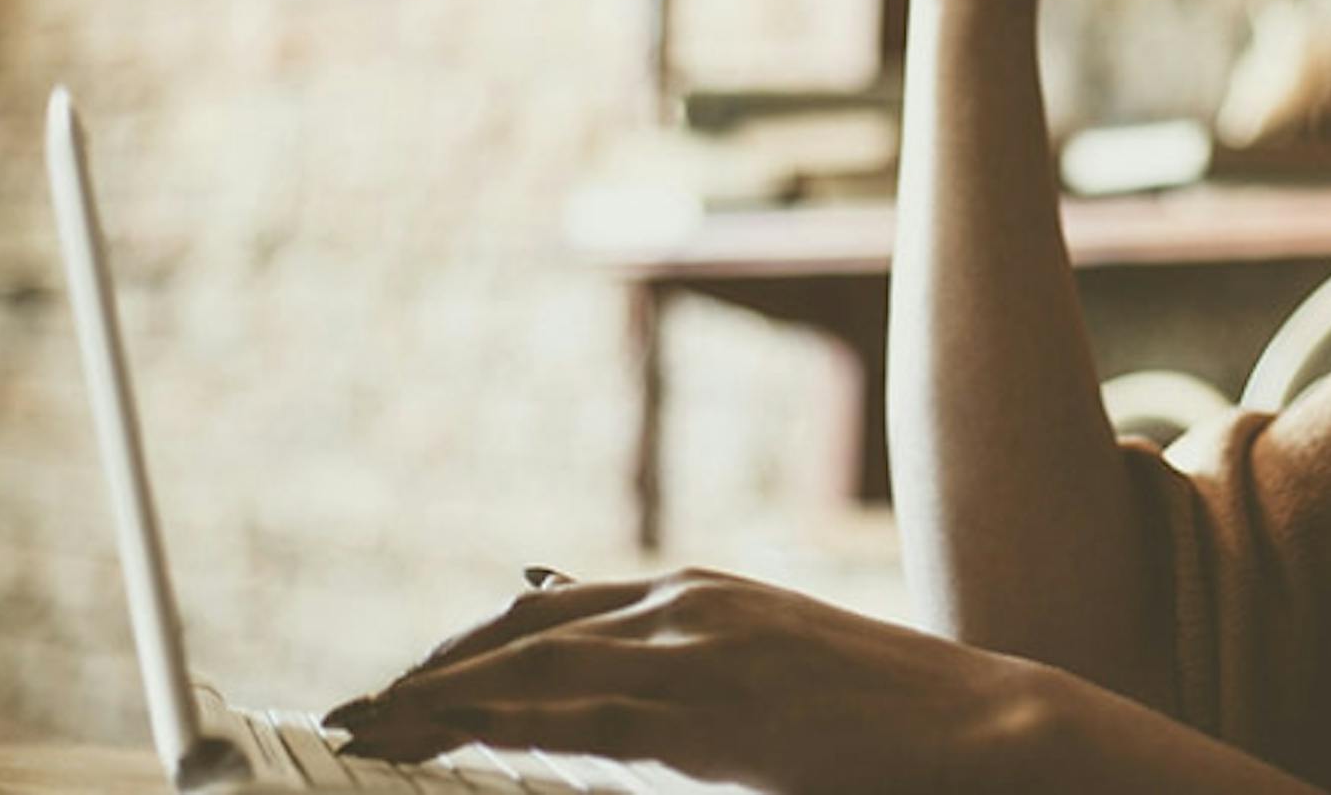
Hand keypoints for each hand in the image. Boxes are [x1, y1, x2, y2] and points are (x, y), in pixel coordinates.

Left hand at [323, 568, 1056, 792]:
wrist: (978, 725)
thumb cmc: (874, 715)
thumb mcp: (758, 672)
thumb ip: (671, 668)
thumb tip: (583, 673)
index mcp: (693, 591)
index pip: (541, 613)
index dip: (459, 652)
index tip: (395, 691)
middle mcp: (683, 602)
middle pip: (518, 632)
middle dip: (427, 675)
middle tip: (352, 713)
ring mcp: (699, 647)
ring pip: (533, 665)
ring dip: (439, 701)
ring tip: (371, 732)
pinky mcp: (715, 706)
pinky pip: (585, 713)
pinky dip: (505, 722)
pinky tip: (448, 738)